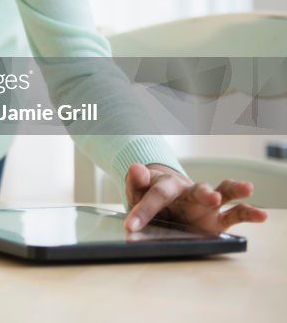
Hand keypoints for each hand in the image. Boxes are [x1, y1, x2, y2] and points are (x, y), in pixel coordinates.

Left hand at [123, 162, 268, 232]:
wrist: (162, 202)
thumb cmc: (148, 196)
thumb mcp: (137, 193)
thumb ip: (136, 182)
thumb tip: (136, 167)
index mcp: (167, 185)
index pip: (156, 195)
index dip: (144, 210)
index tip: (131, 226)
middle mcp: (190, 192)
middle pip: (198, 189)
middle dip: (205, 193)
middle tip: (212, 197)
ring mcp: (206, 204)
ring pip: (223, 193)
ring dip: (234, 191)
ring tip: (247, 188)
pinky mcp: (217, 219)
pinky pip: (235, 214)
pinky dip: (249, 213)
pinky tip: (261, 215)